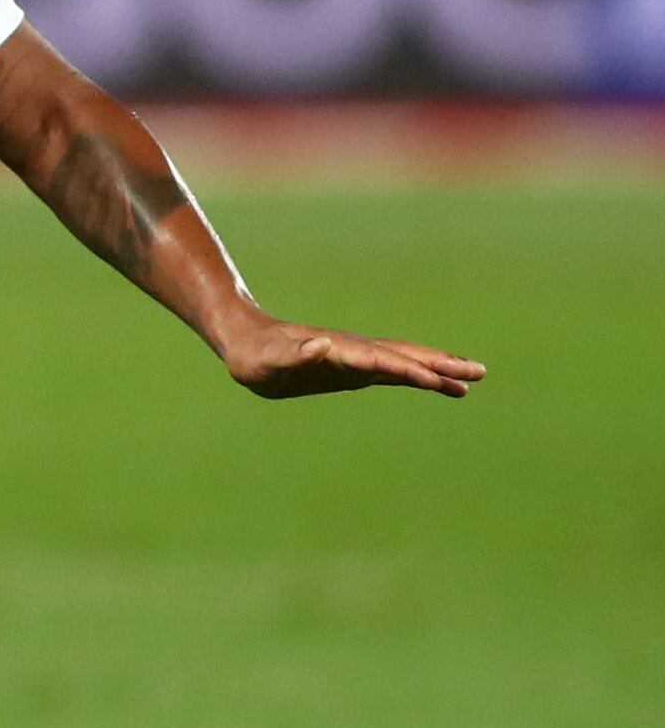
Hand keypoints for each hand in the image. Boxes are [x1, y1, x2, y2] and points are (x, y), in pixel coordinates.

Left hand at [215, 310, 484, 398]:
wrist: (248, 343)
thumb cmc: (255, 355)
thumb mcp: (269, 359)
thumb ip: (293, 354)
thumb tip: (320, 345)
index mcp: (339, 350)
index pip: (380, 361)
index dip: (407, 370)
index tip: (436, 379)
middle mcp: (354, 351)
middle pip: (405, 356)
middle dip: (440, 364)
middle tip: (480, 372)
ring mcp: (358, 358)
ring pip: (406, 361)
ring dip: (438, 370)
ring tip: (473, 379)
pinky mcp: (355, 368)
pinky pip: (395, 372)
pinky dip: (419, 377)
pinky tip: (439, 384)